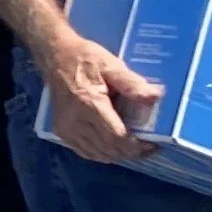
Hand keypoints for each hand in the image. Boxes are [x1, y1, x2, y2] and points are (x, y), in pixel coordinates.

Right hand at [38, 32, 162, 163]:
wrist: (55, 57)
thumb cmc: (85, 59)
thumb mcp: (111, 65)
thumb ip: (132, 83)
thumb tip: (155, 96)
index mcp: (90, 104)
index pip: (117, 137)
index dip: (136, 146)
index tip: (152, 145)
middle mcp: (76, 121)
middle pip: (109, 149)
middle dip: (131, 152)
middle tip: (147, 147)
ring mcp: (67, 129)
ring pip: (98, 154)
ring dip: (117, 155)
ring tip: (133, 148)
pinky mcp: (62, 132)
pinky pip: (86, 152)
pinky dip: (102, 154)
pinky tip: (113, 147)